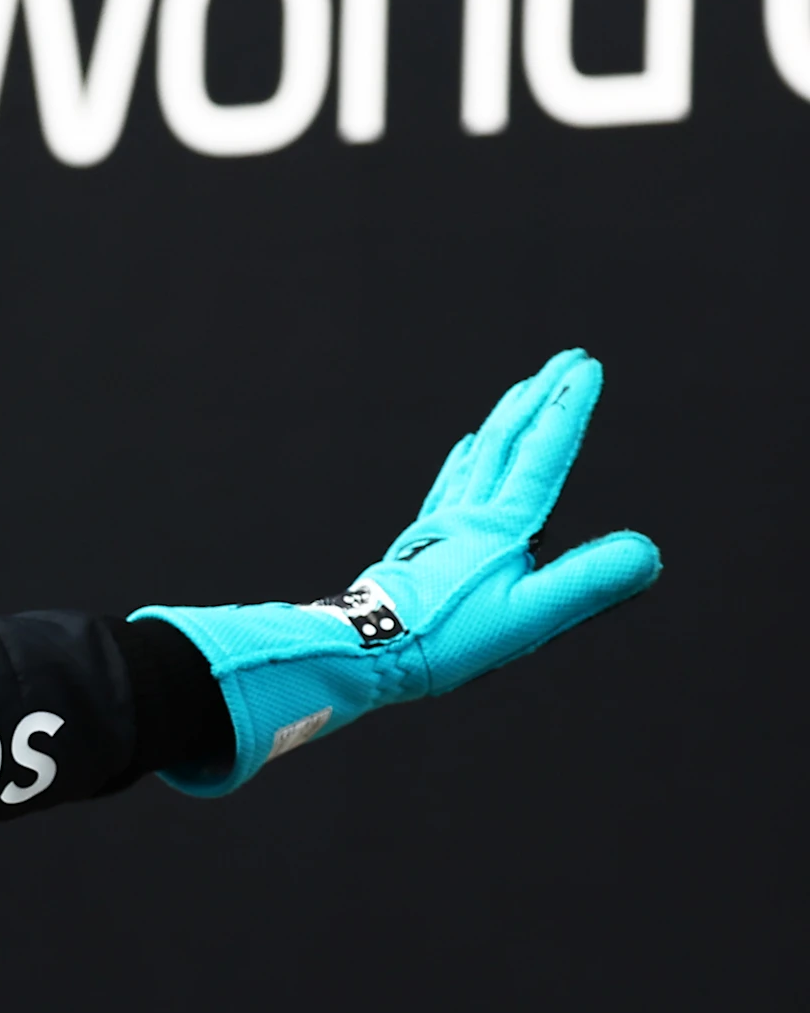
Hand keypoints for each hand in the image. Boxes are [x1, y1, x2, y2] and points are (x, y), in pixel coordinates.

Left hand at [136, 349, 663, 795]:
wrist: (365, 655)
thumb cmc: (444, 640)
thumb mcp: (527, 617)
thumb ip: (585, 582)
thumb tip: (647, 552)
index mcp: (500, 527)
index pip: (542, 455)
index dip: (566, 409)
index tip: (587, 367)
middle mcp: (469, 516)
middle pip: (509, 441)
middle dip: (540, 396)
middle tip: (566, 357)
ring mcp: (441, 527)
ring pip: (479, 457)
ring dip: (506, 419)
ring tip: (522, 392)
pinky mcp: (420, 545)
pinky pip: (450, 487)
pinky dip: (466, 460)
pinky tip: (467, 449)